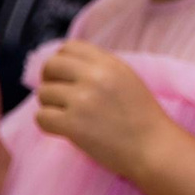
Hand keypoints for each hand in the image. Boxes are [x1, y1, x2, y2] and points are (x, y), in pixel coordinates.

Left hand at [34, 42, 175, 182]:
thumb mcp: (127, 79)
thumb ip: (100, 69)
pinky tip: (64, 129)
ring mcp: (82, 99)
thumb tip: (65, 67)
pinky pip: (41, 117)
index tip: (65, 77)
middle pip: (51, 65)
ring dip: (50, 106)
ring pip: (43, 93)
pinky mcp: (72, 123)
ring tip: (68, 116)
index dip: (62, 61)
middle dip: (49, 80)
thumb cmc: (142, 117)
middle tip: (59, 97)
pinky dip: (48, 125)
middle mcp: (95, 76)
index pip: (70, 47)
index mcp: (110, 64)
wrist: (153, 147)